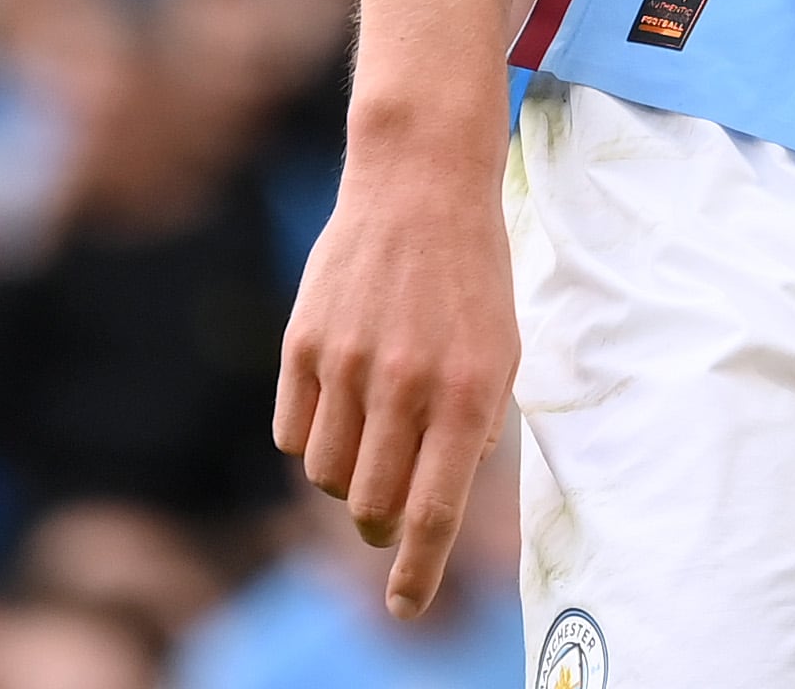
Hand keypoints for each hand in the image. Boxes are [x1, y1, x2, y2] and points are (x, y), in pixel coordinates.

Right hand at [274, 145, 517, 618]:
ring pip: (327, 477)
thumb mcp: (500, 353)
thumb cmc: (471, 278)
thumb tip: (434, 502)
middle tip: (392, 506)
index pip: (435, 511)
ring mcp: (348, 365)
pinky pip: (293, 436)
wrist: (421, 184)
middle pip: (370, 507)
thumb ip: (473, 430)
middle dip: (381, 525)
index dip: (419, 571)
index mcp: (467, 393)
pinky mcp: (302, 346)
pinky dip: (313, 439)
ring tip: (371, 435)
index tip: (407, 609)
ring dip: (347, 478)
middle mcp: (405, 385)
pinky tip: (339, 402)